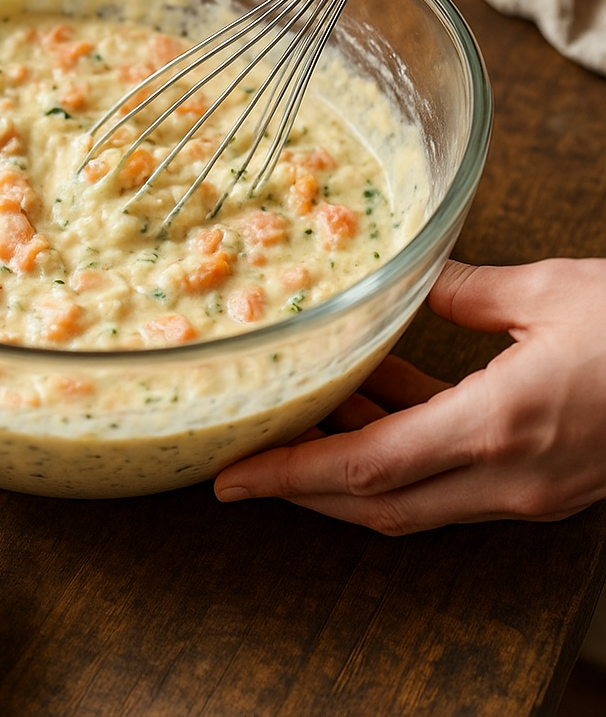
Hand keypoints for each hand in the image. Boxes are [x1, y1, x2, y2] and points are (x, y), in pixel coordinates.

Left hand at [214, 258, 605, 534]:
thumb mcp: (550, 293)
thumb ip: (465, 292)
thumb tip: (415, 278)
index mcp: (496, 428)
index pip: (363, 470)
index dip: (288, 475)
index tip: (231, 479)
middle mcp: (505, 477)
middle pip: (373, 503)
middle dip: (302, 485)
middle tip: (247, 457)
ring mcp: (527, 490)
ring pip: (410, 497)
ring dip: (352, 462)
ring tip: (309, 409)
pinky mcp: (545, 483)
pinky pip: (450, 477)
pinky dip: (404, 448)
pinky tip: (383, 395)